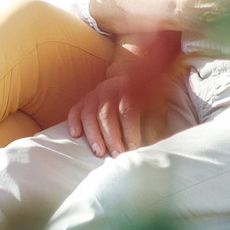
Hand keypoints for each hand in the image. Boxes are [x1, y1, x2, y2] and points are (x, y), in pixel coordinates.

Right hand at [65, 33, 183, 156]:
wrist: (130, 74)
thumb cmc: (144, 98)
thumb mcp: (156, 104)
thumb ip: (155, 120)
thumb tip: (154, 141)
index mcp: (128, 89)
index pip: (127, 111)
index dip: (130, 131)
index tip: (134, 148)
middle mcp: (108, 89)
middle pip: (106, 115)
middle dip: (111, 137)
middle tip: (117, 155)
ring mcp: (94, 95)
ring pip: (89, 115)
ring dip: (94, 135)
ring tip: (99, 152)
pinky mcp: (83, 101)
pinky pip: (74, 111)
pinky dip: (74, 122)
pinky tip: (75, 134)